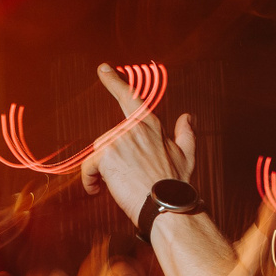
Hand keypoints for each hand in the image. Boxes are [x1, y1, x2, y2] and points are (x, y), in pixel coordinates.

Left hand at [79, 65, 195, 220]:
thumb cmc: (175, 186)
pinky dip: (89, 181)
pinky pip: (88, 168)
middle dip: (112, 161)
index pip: (130, 98)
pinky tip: (98, 191)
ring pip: (99, 153)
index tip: (103, 69)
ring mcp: (119, 139)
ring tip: (120, 185)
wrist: (166, 207)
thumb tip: (188, 117)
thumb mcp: (187, 155)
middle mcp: (134, 128)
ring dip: (102, 171)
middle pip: (108, 140)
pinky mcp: (107, 154)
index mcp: (150, 125)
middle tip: (128, 179)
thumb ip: (186, 132)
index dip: (114, 81)